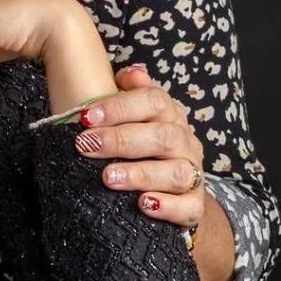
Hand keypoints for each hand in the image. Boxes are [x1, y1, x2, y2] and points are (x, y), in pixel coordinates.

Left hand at [71, 64, 206, 227]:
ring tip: (109, 177)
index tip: (86, 117)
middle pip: (163, 136)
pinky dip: (166, 206)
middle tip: (86, 145)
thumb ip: (129, 94)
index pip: (154, 100)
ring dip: (141, 174)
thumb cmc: (141, 145)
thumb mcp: (133, 117)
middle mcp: (185, 142)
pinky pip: (187, 207)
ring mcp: (193, 174)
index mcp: (170, 115)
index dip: (119, 106)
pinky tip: (142, 204)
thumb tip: (128, 74)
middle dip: (121, 140)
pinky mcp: (194, 206)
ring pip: (177, 172)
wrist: (170, 191)